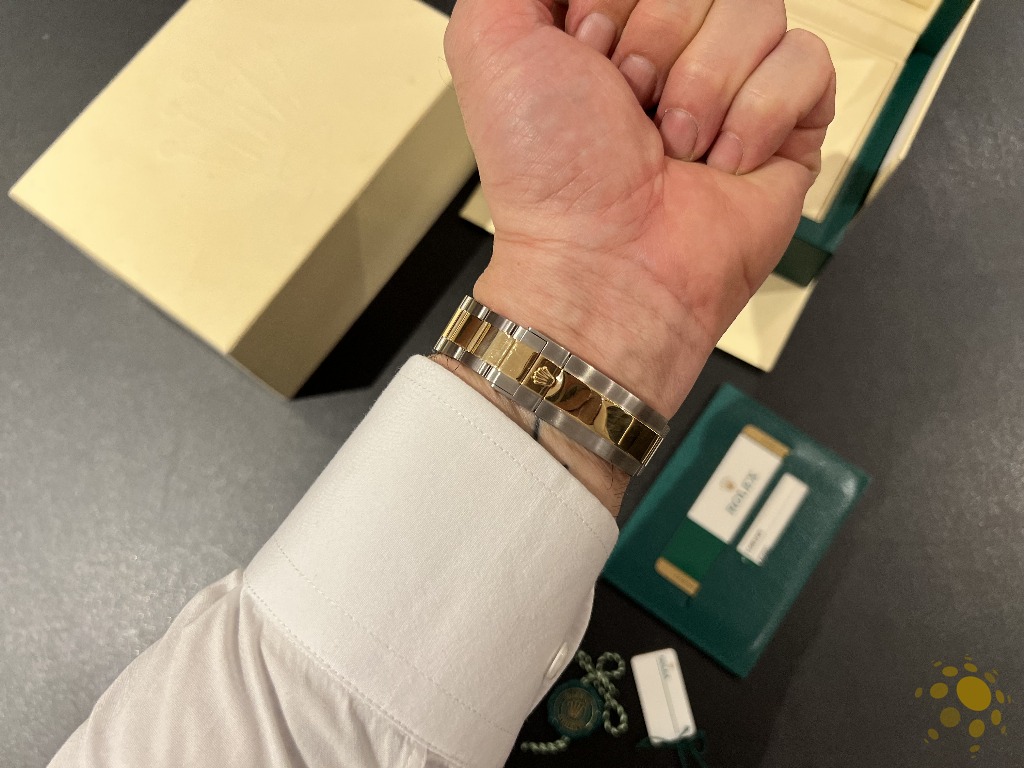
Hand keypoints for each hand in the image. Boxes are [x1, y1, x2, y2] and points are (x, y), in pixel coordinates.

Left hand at [444, 0, 834, 416]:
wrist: (605, 264)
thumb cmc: (549, 175)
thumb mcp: (490, 42)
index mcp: (609, 22)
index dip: (612, 1)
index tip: (584, 54)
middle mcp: (673, 49)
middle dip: (656, 41)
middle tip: (628, 106)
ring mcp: (734, 84)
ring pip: (761, 9)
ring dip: (704, 85)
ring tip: (674, 144)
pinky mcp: (788, 122)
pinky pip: (808, 59)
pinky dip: (759, 114)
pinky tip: (721, 159)